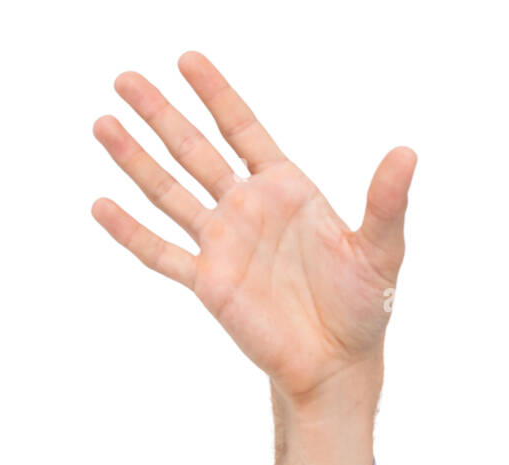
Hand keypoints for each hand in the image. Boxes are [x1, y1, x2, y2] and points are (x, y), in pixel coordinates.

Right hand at [91, 51, 414, 405]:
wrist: (337, 362)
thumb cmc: (363, 305)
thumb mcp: (381, 250)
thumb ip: (386, 201)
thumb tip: (408, 152)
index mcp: (286, 190)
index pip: (243, 130)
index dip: (216, 95)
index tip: (187, 59)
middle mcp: (248, 209)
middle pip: (196, 151)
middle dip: (162, 115)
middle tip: (126, 78)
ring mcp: (223, 244)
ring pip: (170, 193)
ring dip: (136, 160)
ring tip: (103, 122)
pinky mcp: (208, 283)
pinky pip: (161, 253)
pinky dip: (131, 232)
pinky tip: (100, 205)